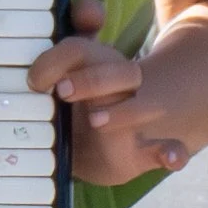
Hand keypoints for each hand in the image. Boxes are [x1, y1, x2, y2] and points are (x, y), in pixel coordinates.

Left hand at [29, 2, 187, 180]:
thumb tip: (35, 60)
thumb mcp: (53, 93)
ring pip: (144, 104)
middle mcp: (120, 88)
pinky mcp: (144, 151)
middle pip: (119, 72)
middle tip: (61, 92)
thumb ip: (42, 73)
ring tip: (97, 121)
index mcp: (94, 68)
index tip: (37, 78)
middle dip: (91, 79)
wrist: (95, 152)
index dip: (63, 55)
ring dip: (123, 112)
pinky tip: (172, 159)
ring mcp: (136, 118)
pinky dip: (172, 153)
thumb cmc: (71, 113)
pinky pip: (167, 149)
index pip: (81, 49)